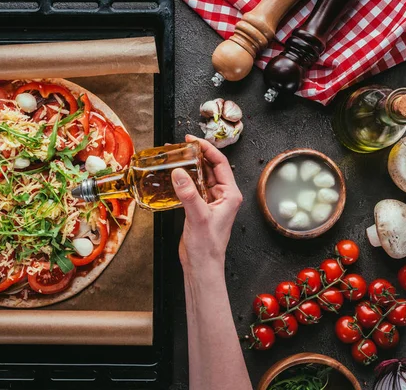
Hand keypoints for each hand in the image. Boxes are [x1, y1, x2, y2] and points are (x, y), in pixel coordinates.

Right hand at [172, 134, 242, 275]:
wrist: (201, 265)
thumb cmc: (207, 246)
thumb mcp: (198, 216)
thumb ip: (189, 194)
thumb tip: (179, 173)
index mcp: (230, 195)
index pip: (220, 164)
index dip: (207, 149)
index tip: (193, 140)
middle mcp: (223, 196)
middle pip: (210, 168)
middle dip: (197, 155)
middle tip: (182, 146)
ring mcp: (212, 202)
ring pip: (201, 177)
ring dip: (190, 167)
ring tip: (177, 156)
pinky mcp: (200, 208)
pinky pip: (193, 188)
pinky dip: (185, 180)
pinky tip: (175, 176)